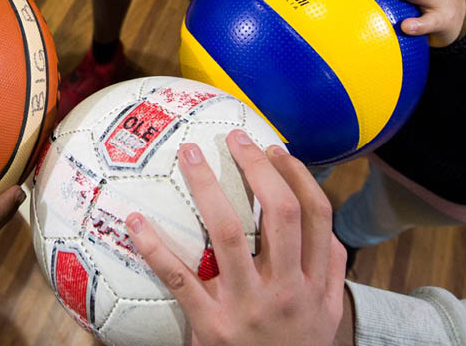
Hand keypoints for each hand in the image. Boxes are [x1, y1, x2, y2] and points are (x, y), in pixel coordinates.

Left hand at [126, 130, 346, 345]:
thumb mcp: (325, 315)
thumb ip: (329, 270)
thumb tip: (323, 222)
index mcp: (316, 285)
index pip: (317, 217)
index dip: (299, 176)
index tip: (277, 148)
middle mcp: (288, 291)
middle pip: (281, 214)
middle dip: (258, 168)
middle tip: (234, 138)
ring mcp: (248, 307)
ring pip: (228, 233)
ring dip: (207, 187)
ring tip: (189, 155)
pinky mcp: (212, 326)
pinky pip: (179, 277)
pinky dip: (155, 245)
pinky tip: (137, 220)